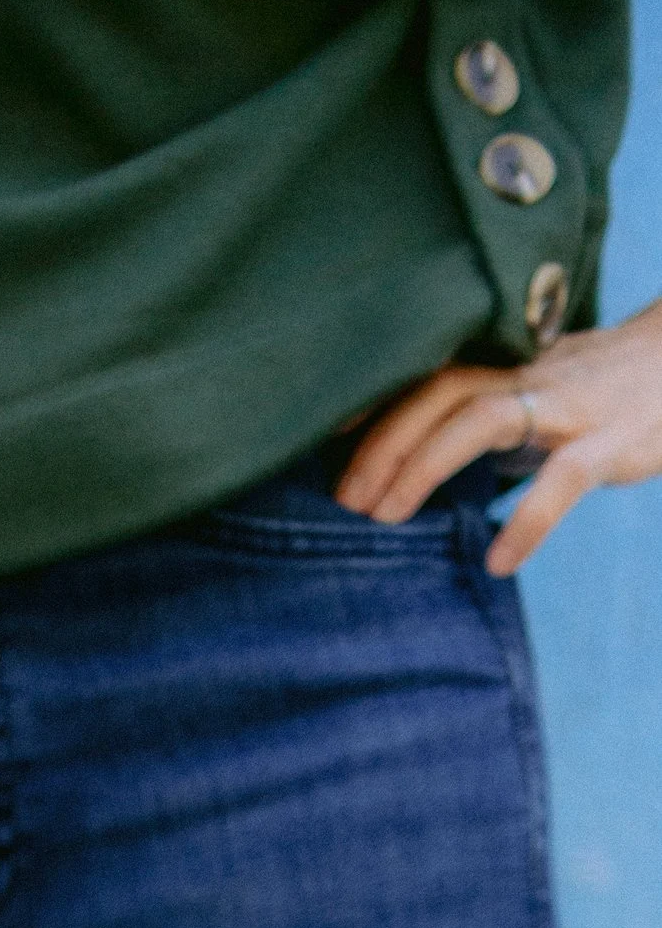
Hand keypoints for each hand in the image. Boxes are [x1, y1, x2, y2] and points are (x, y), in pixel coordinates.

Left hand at [336, 291, 661, 574]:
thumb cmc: (598, 393)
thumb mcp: (533, 397)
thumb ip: (477, 421)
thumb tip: (406, 470)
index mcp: (506, 366)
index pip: (426, 376)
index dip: (371, 409)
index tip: (316, 446)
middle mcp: (529, 374)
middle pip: (439, 393)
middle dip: (382, 446)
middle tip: (343, 504)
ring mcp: (569, 405)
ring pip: (482, 420)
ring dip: (423, 469)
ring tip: (386, 522)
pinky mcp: (611, 441)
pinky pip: (562, 480)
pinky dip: (528, 521)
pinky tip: (499, 560)